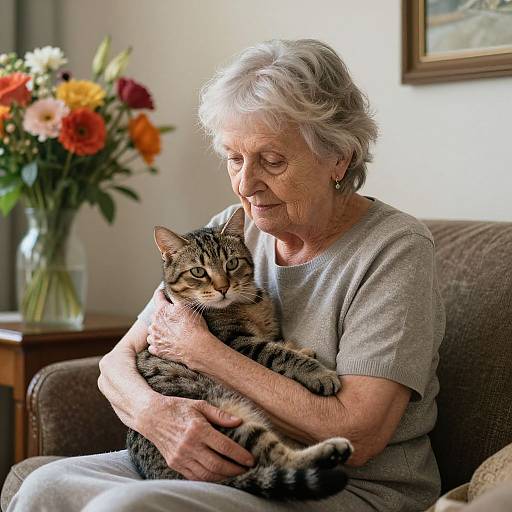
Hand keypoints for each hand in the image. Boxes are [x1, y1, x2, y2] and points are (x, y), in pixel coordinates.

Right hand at [139, 394, 254, 481]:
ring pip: (207, 475)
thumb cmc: (178, 408)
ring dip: (224, 477)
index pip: (224, 446)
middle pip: (217, 465)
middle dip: (235, 470)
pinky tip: (219, 476)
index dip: (240, 455)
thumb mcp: (200, 405)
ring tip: (236, 474)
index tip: (251, 460)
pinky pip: (195, 477)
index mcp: (197, 429)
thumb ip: (220, 414)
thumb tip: (239, 422)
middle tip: (246, 469)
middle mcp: (189, 445)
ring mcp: (181, 457)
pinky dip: (209, 480)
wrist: (151, 416)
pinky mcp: (175, 464)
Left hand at [146, 288, 212, 366]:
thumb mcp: (187, 306)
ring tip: (170, 332)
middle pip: (155, 315)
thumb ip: (176, 298)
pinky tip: (166, 342)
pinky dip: (158, 343)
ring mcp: (154, 338)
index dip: (161, 293)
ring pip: (152, 330)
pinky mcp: (157, 350)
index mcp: (161, 311)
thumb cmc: (193, 326)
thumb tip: (172, 291)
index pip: (157, 296)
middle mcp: (154, 324)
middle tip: (173, 317)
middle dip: (162, 314)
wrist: (196, 347)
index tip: (163, 292)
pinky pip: (153, 344)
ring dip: (158, 329)